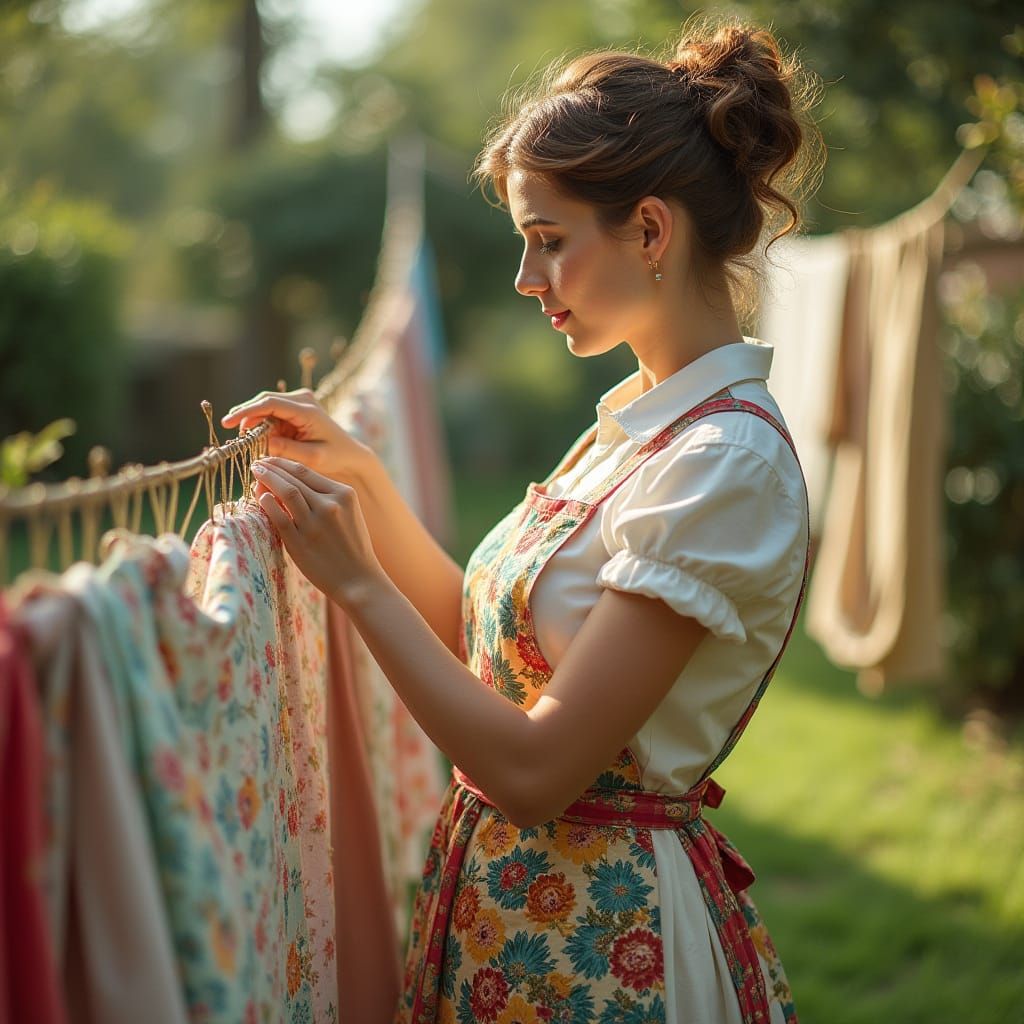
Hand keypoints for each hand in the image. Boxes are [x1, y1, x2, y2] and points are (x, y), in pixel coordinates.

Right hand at [221, 389, 373, 482]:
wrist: (349, 454)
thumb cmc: (335, 457)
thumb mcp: (312, 457)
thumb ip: (287, 449)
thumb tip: (261, 441)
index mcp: (307, 410)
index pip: (270, 404)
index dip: (246, 411)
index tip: (228, 422)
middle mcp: (302, 400)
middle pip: (264, 402)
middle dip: (246, 418)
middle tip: (233, 437)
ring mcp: (298, 402)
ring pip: (265, 408)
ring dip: (254, 424)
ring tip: (247, 443)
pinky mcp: (294, 409)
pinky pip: (271, 415)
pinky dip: (262, 427)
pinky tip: (258, 441)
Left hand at [250, 456, 385, 607]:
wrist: (358, 580)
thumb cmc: (352, 547)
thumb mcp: (348, 514)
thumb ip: (326, 497)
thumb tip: (292, 480)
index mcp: (344, 495)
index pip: (306, 471)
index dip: (284, 463)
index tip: (270, 461)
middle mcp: (330, 505)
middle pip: (293, 478)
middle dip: (272, 468)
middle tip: (257, 464)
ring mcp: (314, 524)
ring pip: (286, 492)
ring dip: (267, 480)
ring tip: (256, 475)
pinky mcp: (300, 542)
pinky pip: (279, 517)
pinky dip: (267, 504)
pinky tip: (261, 498)